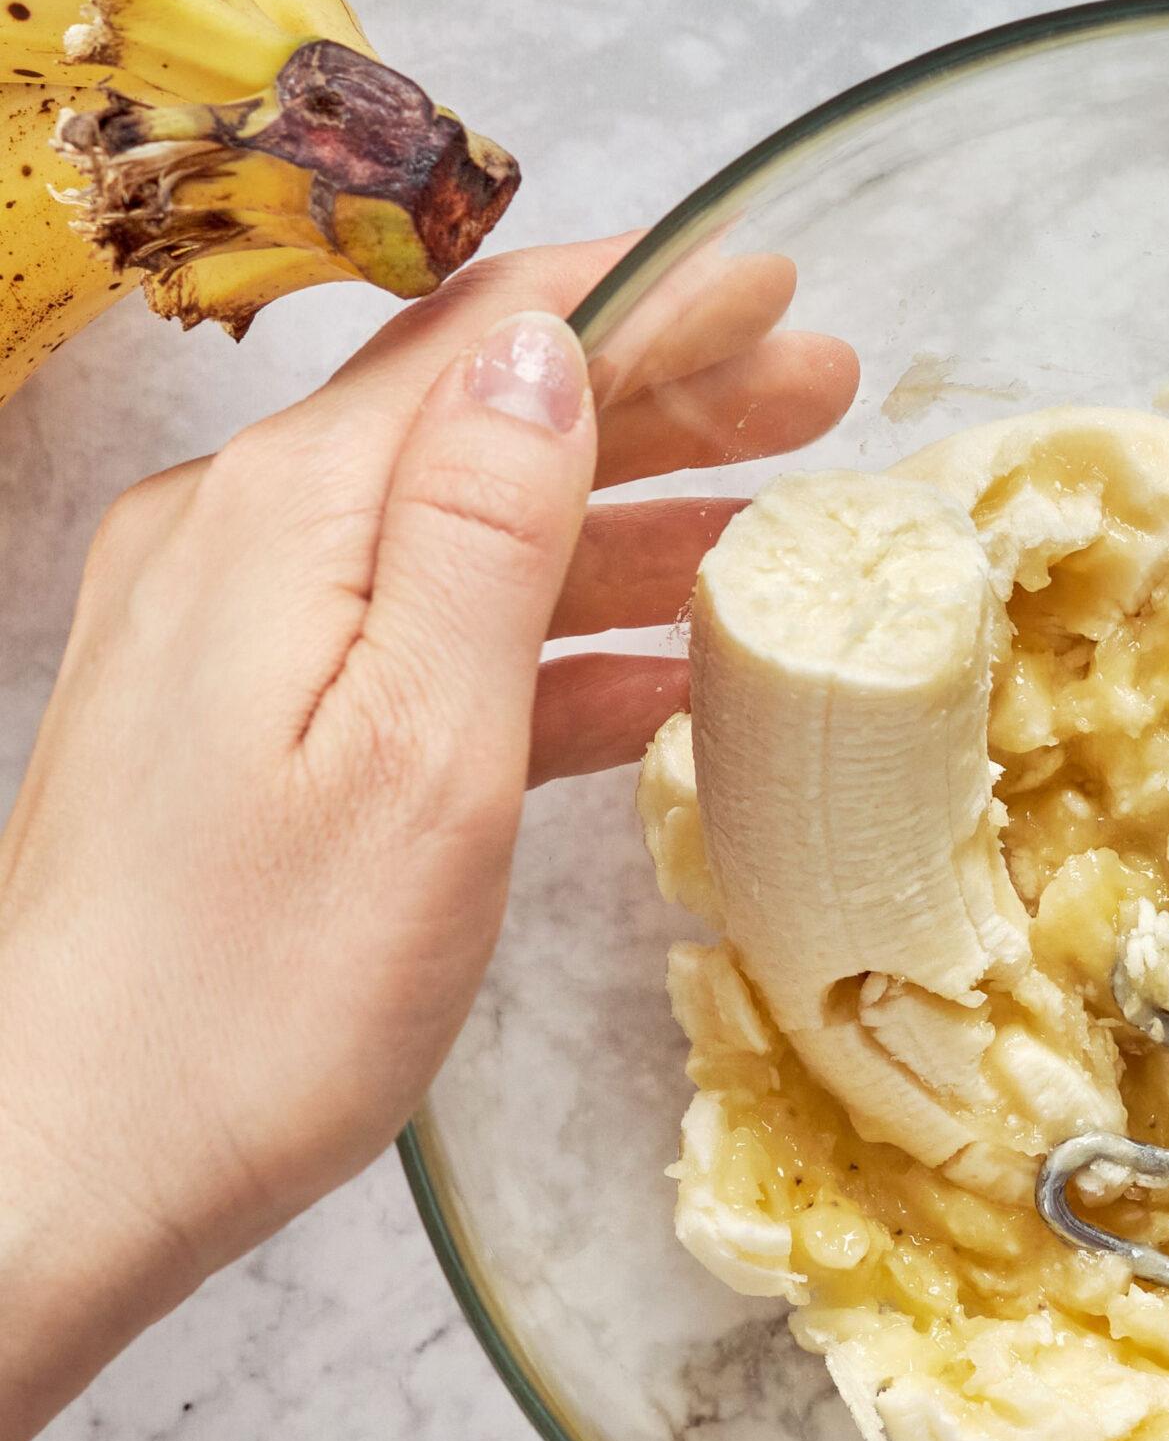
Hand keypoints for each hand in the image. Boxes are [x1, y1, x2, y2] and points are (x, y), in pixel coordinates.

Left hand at [0, 236, 857, 1440]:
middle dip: (662, 400)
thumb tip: (543, 354)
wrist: (70, 1160)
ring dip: (626, 525)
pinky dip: (549, 646)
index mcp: (288, 521)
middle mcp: (245, 542)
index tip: (772, 279)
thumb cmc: (252, 991)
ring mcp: (237, 636)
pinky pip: (427, 644)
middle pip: (482, 424)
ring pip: (467, 537)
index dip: (643, 301)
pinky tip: (659, 679)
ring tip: (776, 531)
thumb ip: (485, 538)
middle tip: (822, 393)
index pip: (486, 347)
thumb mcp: (419, 754)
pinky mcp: (248, 728)